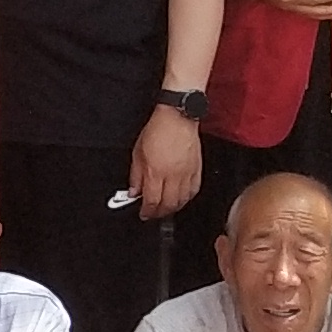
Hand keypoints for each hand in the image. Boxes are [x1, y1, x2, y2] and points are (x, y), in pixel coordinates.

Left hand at [129, 105, 202, 220]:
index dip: (147, 211)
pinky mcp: (197, 169)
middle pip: (168, 205)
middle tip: (153, 214)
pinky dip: (187, 198)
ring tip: (165, 208)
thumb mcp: (137, 152)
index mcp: (155, 172)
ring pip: (182, 200)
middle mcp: (172, 175)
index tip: (143, 213)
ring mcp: (187, 173)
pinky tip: (181, 198)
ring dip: (173, 208)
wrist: (178, 118)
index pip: (151, 201)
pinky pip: (194, 191)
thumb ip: (136, 175)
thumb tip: (134, 192)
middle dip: (159, 213)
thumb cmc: (158, 130)